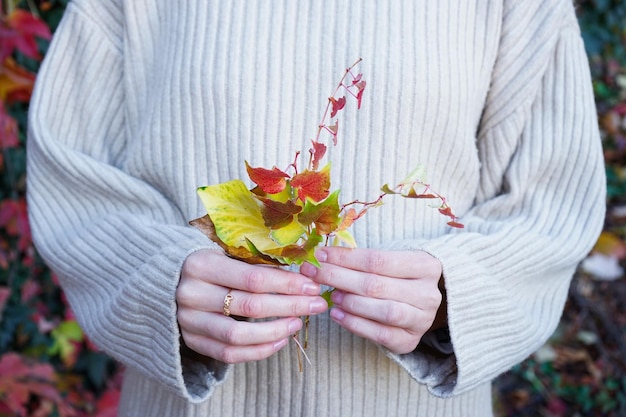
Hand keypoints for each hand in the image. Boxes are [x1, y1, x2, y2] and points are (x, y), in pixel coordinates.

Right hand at [176, 249, 327, 362]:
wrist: (164, 281)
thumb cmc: (206, 264)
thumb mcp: (224, 254)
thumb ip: (255, 264)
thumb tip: (301, 274)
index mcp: (201, 265)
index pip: (253, 279)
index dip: (287, 284)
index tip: (312, 286)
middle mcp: (192, 294)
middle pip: (250, 307)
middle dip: (290, 306)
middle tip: (316, 304)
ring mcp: (189, 321)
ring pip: (239, 335)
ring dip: (275, 332)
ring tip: (297, 323)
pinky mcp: (192, 341)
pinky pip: (229, 353)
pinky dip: (258, 351)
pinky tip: (279, 341)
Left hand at [300, 247, 443, 353]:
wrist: (418, 305)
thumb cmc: (397, 277)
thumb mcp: (388, 262)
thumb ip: (361, 260)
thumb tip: (322, 256)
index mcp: (425, 265)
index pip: (377, 259)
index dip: (345, 257)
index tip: (320, 255)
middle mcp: (428, 293)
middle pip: (376, 284)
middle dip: (339, 278)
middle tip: (315, 274)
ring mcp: (422, 319)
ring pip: (383, 311)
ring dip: (351, 302)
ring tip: (331, 296)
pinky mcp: (410, 341)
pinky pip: (381, 335)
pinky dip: (356, 324)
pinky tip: (337, 315)